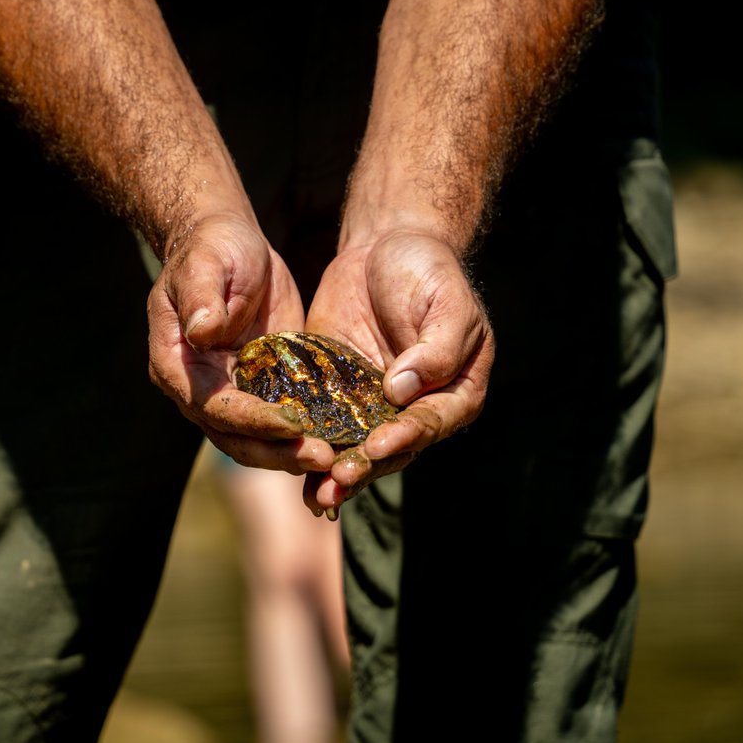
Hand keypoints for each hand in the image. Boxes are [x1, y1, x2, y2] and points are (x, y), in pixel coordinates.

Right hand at [147, 214, 336, 474]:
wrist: (231, 245)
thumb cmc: (213, 249)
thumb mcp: (207, 263)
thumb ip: (203, 297)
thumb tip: (202, 332)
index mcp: (176, 363)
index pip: (213, 405)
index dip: (251, 420)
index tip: (291, 425)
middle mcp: (198, 390)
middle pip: (234, 437)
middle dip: (278, 452)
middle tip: (324, 457)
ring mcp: (229, 393)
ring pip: (257, 441)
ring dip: (293, 454)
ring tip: (337, 458)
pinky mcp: (261, 389)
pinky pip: (280, 423)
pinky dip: (304, 437)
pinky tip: (340, 442)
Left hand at [301, 232, 493, 511]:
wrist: (384, 247)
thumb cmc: (428, 271)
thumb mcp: (446, 302)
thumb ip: (436, 348)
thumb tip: (402, 391)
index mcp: (453, 393)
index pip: (429, 422)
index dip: (404, 436)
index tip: (378, 445)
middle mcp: (415, 410)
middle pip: (392, 450)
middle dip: (365, 467)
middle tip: (338, 480)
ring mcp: (374, 407)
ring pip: (357, 450)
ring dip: (336, 474)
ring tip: (316, 496)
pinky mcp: (337, 396)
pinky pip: (324, 428)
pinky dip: (309, 450)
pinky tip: (289, 468)